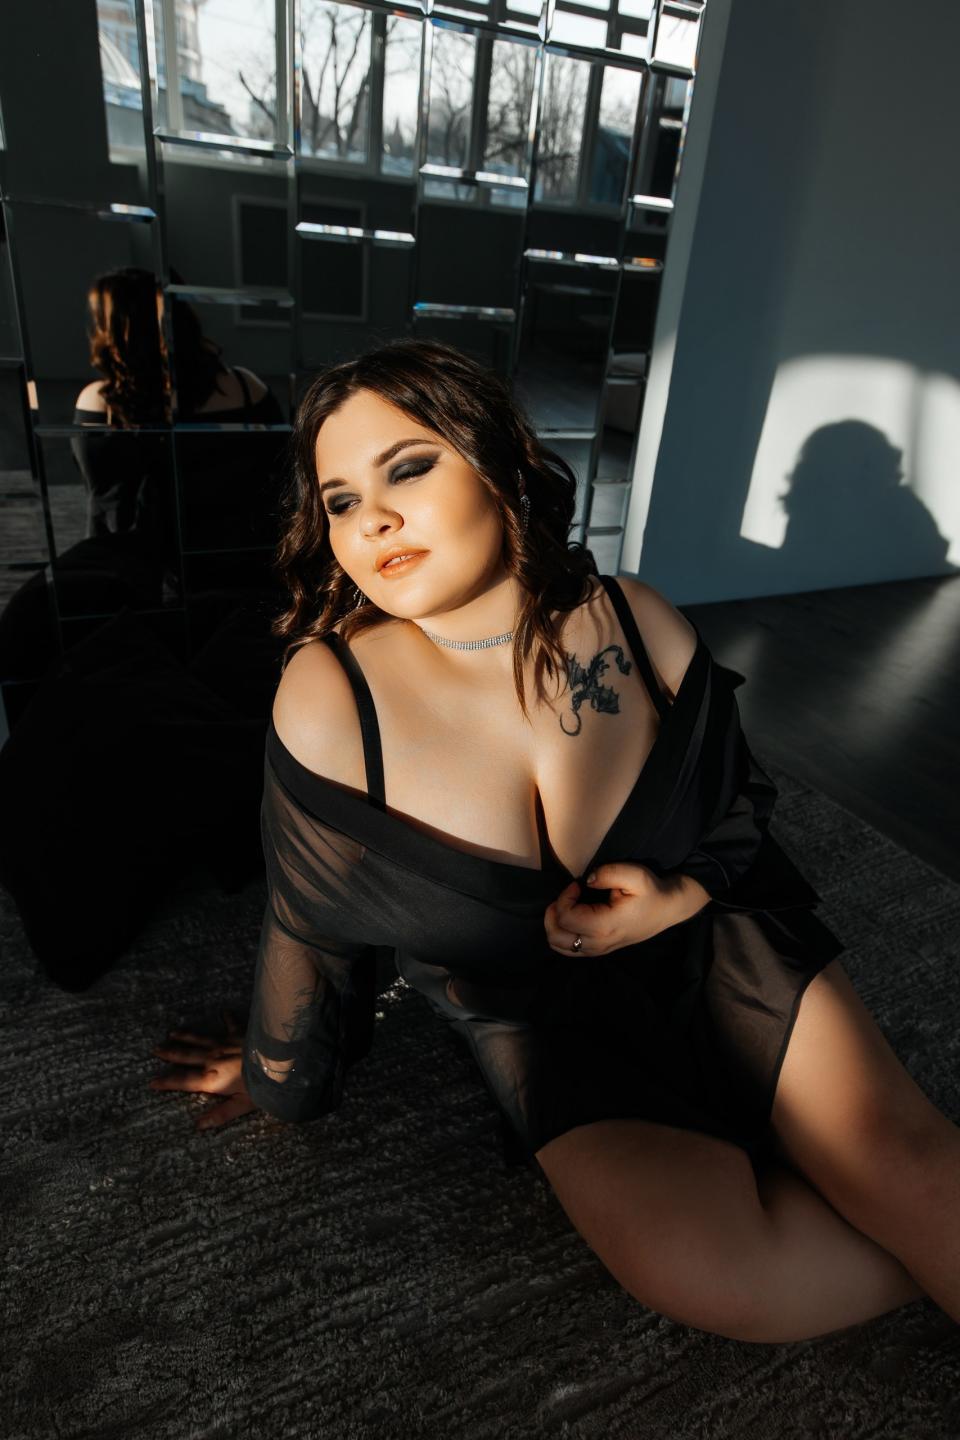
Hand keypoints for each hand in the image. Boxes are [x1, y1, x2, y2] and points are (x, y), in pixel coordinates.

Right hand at [148, 1009, 255, 1131]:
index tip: (151, 1082)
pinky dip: (227, 1017)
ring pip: (200, 1038)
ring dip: (186, 1035)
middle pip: (186, 1056)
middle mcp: (213, 1058)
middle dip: (169, 1053)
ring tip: (172, 1032)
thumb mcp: (242, 1106)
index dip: (166, 1082)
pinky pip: (230, 1024)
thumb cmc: (263, 1086)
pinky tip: (223, 1010)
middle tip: (155, 1049)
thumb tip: (199, 1126)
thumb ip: (220, 1115)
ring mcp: (225, 1043)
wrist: (280, 1059)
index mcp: (211, 1079)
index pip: (183, 1081)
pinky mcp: (239, 1033)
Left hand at [544, 862, 702, 956]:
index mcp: (605, 926)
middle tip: (568, 895)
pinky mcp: (598, 950)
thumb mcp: (635, 874)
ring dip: (554, 924)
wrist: (667, 910)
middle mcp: (598, 943)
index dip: (564, 897)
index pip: (565, 917)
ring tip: (567, 906)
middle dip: (553, 912)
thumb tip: (587, 880)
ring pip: (559, 946)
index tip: (577, 884)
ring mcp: (598, 950)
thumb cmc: (651, 892)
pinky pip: (568, 949)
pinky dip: (561, 934)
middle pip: (556, 936)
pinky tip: (572, 917)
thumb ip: (607, 873)